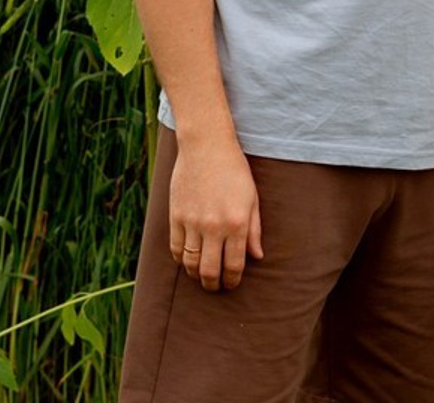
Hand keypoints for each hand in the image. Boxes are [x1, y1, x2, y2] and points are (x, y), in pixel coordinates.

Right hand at [168, 134, 263, 291]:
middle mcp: (214, 226)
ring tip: (202, 276)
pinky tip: (187, 260)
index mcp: (236, 222)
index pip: (235, 264)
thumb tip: (257, 256)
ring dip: (196, 275)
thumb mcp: (252, 197)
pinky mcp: (176, 216)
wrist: (206, 146)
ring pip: (190, 264)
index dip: (233, 280)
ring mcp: (192, 222)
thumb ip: (254, 229)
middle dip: (214, 285)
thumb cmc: (234, 171)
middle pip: (210, 271)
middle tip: (216, 287)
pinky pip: (175, 249)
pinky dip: (181, 260)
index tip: (232, 284)